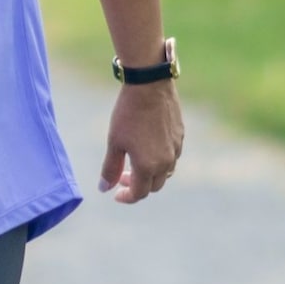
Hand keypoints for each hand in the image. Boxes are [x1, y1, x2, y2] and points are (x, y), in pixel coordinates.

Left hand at [99, 81, 183, 204]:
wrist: (149, 86)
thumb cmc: (128, 114)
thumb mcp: (114, 142)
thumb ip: (110, 168)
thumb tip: (104, 189)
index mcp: (148, 166)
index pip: (139, 193)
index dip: (127, 197)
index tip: (116, 194)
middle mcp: (166, 162)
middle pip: (154, 186)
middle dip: (137, 186)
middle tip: (121, 176)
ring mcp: (176, 149)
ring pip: (165, 173)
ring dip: (150, 174)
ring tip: (135, 163)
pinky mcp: (180, 137)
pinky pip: (172, 157)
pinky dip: (160, 161)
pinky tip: (148, 148)